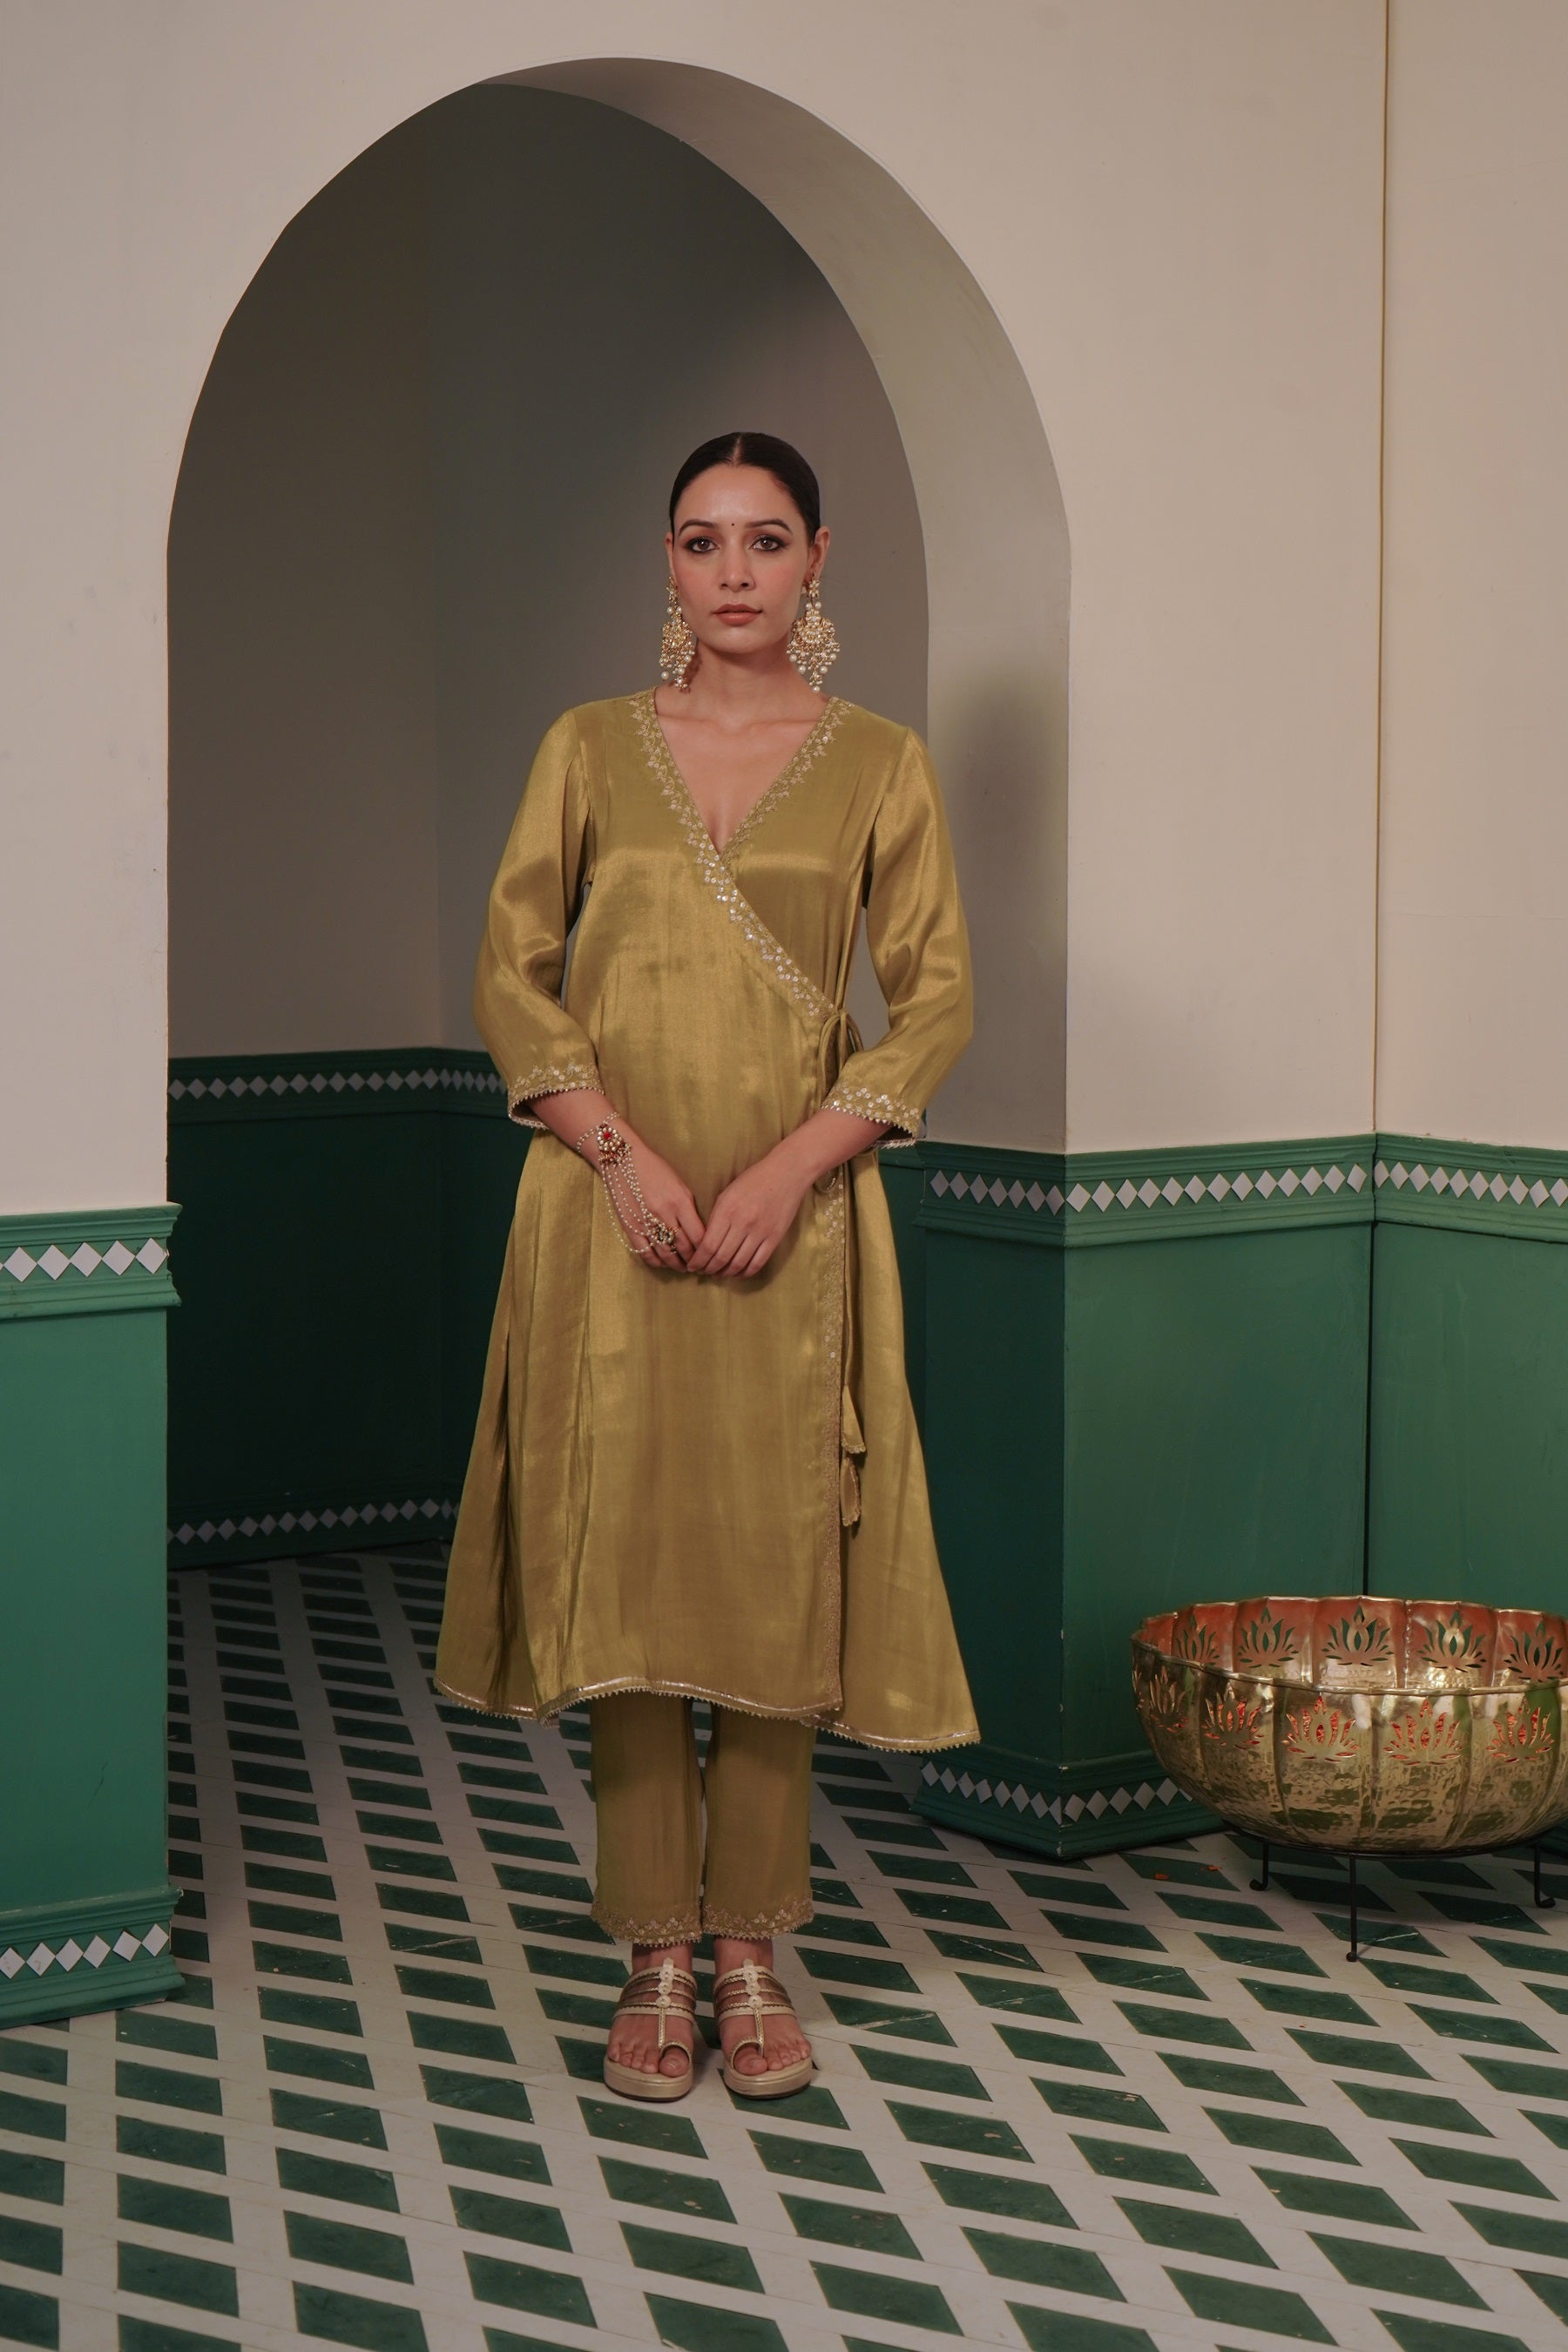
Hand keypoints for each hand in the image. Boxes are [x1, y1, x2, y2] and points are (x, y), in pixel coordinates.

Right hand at [609, 1137, 704, 1271]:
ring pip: (666, 1254)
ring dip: (677, 1265)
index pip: (699, 1235)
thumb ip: (690, 1208)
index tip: (711, 1254)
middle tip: (700, 1266)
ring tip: (684, 1268)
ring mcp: (646, 1222)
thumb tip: (699, 1232)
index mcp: (680, 1202)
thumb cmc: (655, 1169)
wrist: (623, 1160)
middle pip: (684, 1248)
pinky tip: (663, 1263)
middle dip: (694, 1260)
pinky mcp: (631, 1227)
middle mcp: (664, 1214)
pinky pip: (646, 1252)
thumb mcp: (680, 1185)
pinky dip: (657, 1262)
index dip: (707, 1250)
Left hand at [688, 1146, 813, 1278]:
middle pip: (721, 1258)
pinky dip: (745, 1273)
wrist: (786, 1173)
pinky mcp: (775, 1238)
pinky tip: (737, 1273)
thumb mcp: (727, 1194)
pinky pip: (757, 1263)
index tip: (692, 1266)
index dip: (698, 1261)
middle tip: (703, 1273)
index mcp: (727, 1210)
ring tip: (718, 1274)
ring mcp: (760, 1232)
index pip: (708, 1245)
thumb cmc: (753, 1181)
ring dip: (725, 1274)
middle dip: (708, 1269)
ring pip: (738, 1264)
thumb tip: (705, 1243)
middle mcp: (743, 1223)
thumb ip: (716, 1218)